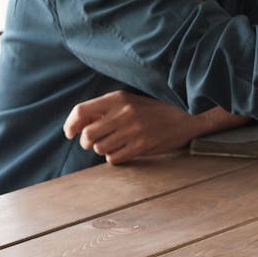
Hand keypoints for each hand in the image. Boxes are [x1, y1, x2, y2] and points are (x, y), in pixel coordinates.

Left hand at [63, 91, 228, 164]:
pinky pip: (115, 158)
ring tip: (115, 145)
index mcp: (119, 98)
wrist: (187, 118)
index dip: (71, 124)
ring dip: (104, 150)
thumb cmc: (155, 111)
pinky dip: (115, 158)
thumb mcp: (131, 102)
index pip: (81, 111)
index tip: (70, 133)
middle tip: (94, 143)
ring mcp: (134, 130)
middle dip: (87, 143)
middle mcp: (124, 113)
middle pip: (88, 135)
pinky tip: (125, 151)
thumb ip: (106, 110)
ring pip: (100, 148)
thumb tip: (78, 125)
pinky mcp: (142, 146)